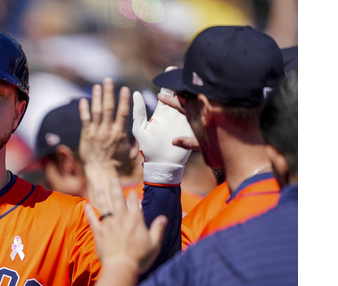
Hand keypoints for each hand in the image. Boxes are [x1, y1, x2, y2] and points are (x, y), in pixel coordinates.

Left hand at [78, 78, 131, 170]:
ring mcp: (96, 132)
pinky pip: (84, 119)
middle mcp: (108, 131)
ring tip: (97, 86)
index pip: (123, 114)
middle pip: (108, 108)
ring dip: (97, 97)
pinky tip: (84, 99)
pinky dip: (84, 109)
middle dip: (109, 93)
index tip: (125, 89)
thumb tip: (141, 133)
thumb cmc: (117, 164)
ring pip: (96, 111)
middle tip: (108, 80)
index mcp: (120, 134)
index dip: (124, 100)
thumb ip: (135, 142)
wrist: (100, 171)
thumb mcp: (132, 154)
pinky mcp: (86, 135)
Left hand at [83, 178, 166, 273]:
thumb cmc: (140, 258)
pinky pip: (92, 219)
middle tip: (113, 179)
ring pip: (105, 206)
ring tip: (100, 188)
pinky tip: (86, 205)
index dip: (133, 195)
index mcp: (136, 220)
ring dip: (102, 196)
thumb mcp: (154, 244)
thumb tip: (163, 218)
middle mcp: (121, 219)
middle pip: (118, 199)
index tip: (133, 192)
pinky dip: (89, 212)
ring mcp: (109, 225)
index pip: (134, 202)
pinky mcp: (99, 232)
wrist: (121, 267)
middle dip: (116, 188)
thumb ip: (158, 229)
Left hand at [132, 68, 194, 184]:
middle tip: (187, 69)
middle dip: (185, 82)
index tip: (171, 68)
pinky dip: (202, 106)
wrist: (161, 165)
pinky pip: (199, 116)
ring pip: (192, 102)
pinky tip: (203, 97)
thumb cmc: (148, 148)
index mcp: (163, 112)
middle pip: (182, 94)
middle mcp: (175, 114)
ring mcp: (186, 121)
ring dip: (194, 91)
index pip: (168, 92)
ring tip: (194, 80)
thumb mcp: (140, 129)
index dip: (169, 80)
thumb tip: (134, 93)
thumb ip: (138, 112)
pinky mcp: (194, 129)